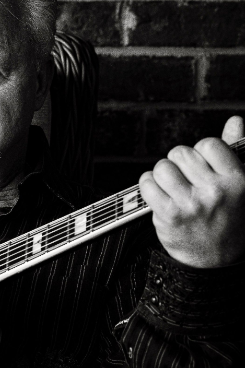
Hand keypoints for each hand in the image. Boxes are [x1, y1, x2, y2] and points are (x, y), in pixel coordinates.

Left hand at [139, 116, 244, 267]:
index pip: (209, 144)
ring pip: (162, 167)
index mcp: (238, 180)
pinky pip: (147, 184)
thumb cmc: (225, 218)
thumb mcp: (237, 186)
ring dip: (162, 176)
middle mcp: (216, 191)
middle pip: (180, 153)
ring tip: (172, 189)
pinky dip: (148, 187)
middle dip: (178, 163)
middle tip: (185, 181)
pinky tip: (159, 197)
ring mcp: (191, 204)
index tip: (201, 168)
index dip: (200, 153)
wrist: (216, 262)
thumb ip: (232, 152)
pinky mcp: (169, 215)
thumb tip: (235, 120)